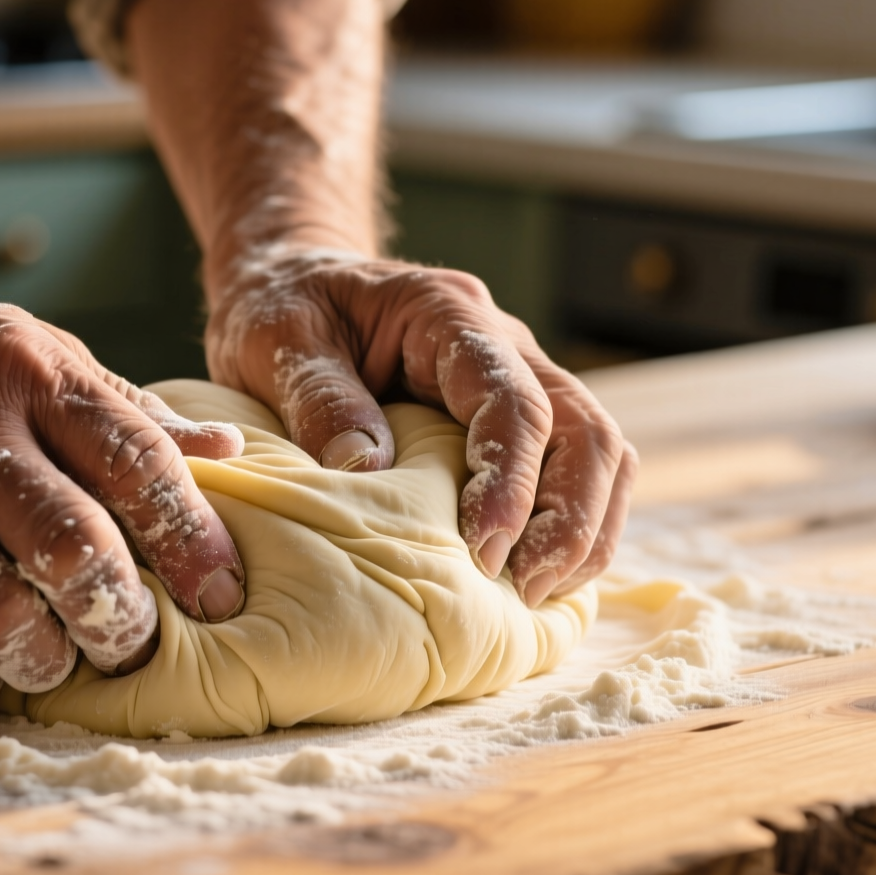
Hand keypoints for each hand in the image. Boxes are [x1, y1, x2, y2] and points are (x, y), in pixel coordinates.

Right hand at [0, 294, 246, 706]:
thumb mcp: (38, 356)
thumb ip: (128, 412)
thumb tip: (230, 451)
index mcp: (31, 374)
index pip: (136, 463)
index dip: (191, 539)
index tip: (220, 595)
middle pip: (71, 546)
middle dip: (121, 616)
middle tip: (134, 642)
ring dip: (45, 657)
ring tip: (61, 660)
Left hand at [206, 246, 637, 603]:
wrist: (291, 279)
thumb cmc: (283, 307)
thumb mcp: (276, 339)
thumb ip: (319, 396)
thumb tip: (368, 468)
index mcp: (450, 316)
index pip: (514, 400)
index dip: (511, 479)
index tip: (484, 547)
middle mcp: (506, 344)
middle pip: (586, 429)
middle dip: (572, 517)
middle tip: (527, 589)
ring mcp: (521, 378)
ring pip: (599, 452)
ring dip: (585, 529)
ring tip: (536, 594)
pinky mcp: (517, 418)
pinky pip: (576, 468)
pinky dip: (575, 526)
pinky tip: (539, 578)